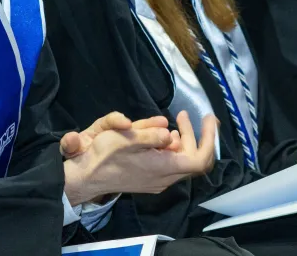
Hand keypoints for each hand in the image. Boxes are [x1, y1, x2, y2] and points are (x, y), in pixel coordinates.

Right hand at [63, 111, 217, 203]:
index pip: (201, 159)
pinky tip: (161, 136)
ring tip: (175, 122)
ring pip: (181, 161)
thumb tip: (171, 133)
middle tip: (184, 114)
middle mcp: (166, 178)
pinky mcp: (151, 180)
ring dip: (182, 140)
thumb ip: (151, 135)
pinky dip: (172, 148)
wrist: (86, 178)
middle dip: (193, 134)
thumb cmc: (105, 156)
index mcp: (164, 168)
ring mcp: (158, 182)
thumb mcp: (126, 138)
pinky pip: (171, 164)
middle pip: (192, 158)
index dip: (209, 139)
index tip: (208, 120)